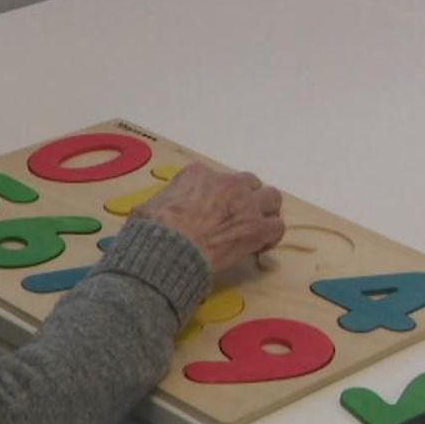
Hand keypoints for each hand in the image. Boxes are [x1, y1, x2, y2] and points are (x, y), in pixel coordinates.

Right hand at [131, 163, 284, 275]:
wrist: (168, 250)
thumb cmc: (152, 230)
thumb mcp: (147, 207)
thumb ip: (161, 204)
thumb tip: (150, 214)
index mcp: (197, 174)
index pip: (215, 177)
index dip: (216, 196)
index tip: (210, 211)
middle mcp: (226, 183)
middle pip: (249, 183)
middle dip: (246, 198)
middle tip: (237, 217)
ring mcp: (245, 204)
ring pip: (271, 198)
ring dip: (265, 211)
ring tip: (255, 227)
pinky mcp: (256, 227)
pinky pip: (277, 226)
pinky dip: (270, 236)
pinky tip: (259, 246)